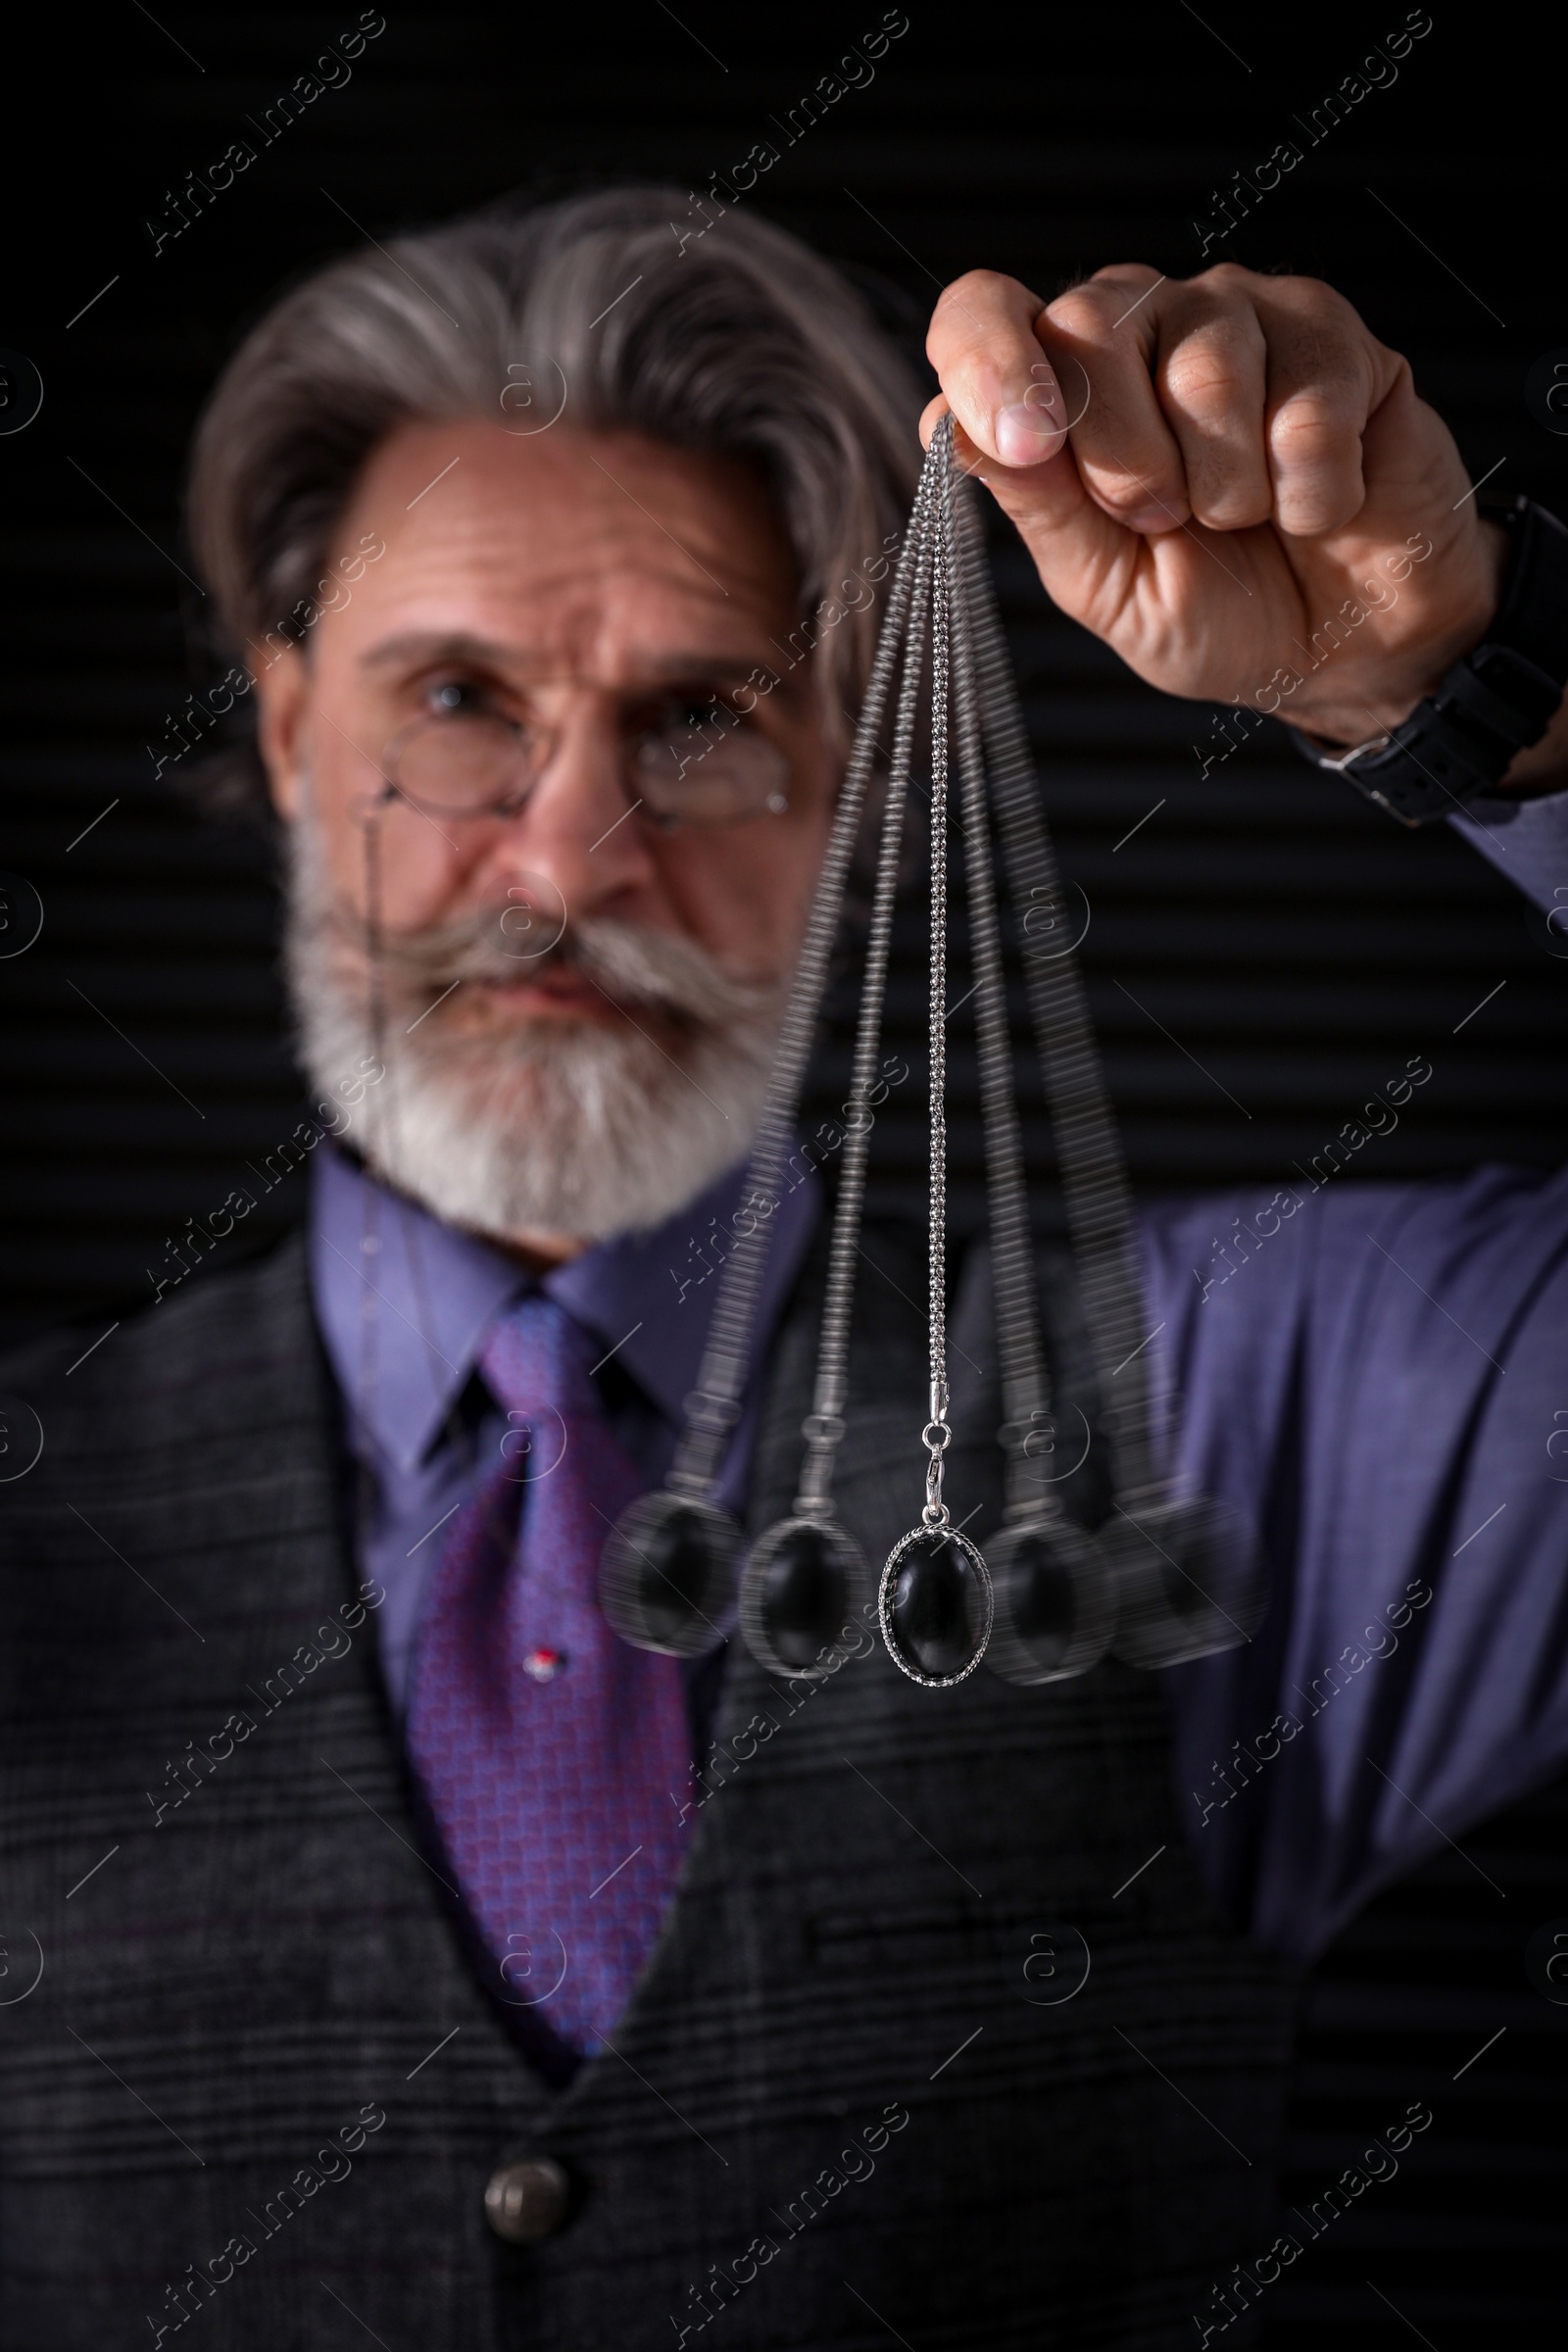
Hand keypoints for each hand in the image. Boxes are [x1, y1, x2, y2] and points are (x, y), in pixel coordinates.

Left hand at [924, 263, 1506, 748]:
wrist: (1343, 650)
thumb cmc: (1219, 612)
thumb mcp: (1106, 584)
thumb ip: (1039, 504)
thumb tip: (944, 422)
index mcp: (1062, 384)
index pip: (984, 311)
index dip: (987, 360)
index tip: (1026, 443)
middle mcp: (1142, 326)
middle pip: (1091, 324)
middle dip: (1125, 459)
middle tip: (1165, 521)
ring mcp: (1239, 315)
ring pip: (1206, 364)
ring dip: (1226, 486)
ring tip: (1249, 518)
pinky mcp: (1331, 335)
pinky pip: (1308, 400)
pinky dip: (1310, 490)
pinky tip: (1318, 508)